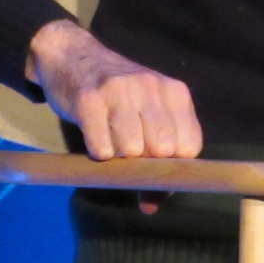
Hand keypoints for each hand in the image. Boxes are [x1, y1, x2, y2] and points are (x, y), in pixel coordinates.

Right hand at [26, 20, 202, 168]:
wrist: (73, 55)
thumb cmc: (116, 96)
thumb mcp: (144, 115)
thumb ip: (155, 158)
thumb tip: (151, 207)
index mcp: (175, 92)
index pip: (190, 146)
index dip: (173, 166)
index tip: (155, 169)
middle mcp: (152, 87)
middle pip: (162, 151)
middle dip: (145, 163)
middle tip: (129, 154)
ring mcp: (121, 90)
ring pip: (131, 150)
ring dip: (119, 158)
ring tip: (111, 143)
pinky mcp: (89, 99)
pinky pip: (101, 147)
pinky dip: (98, 154)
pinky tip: (95, 140)